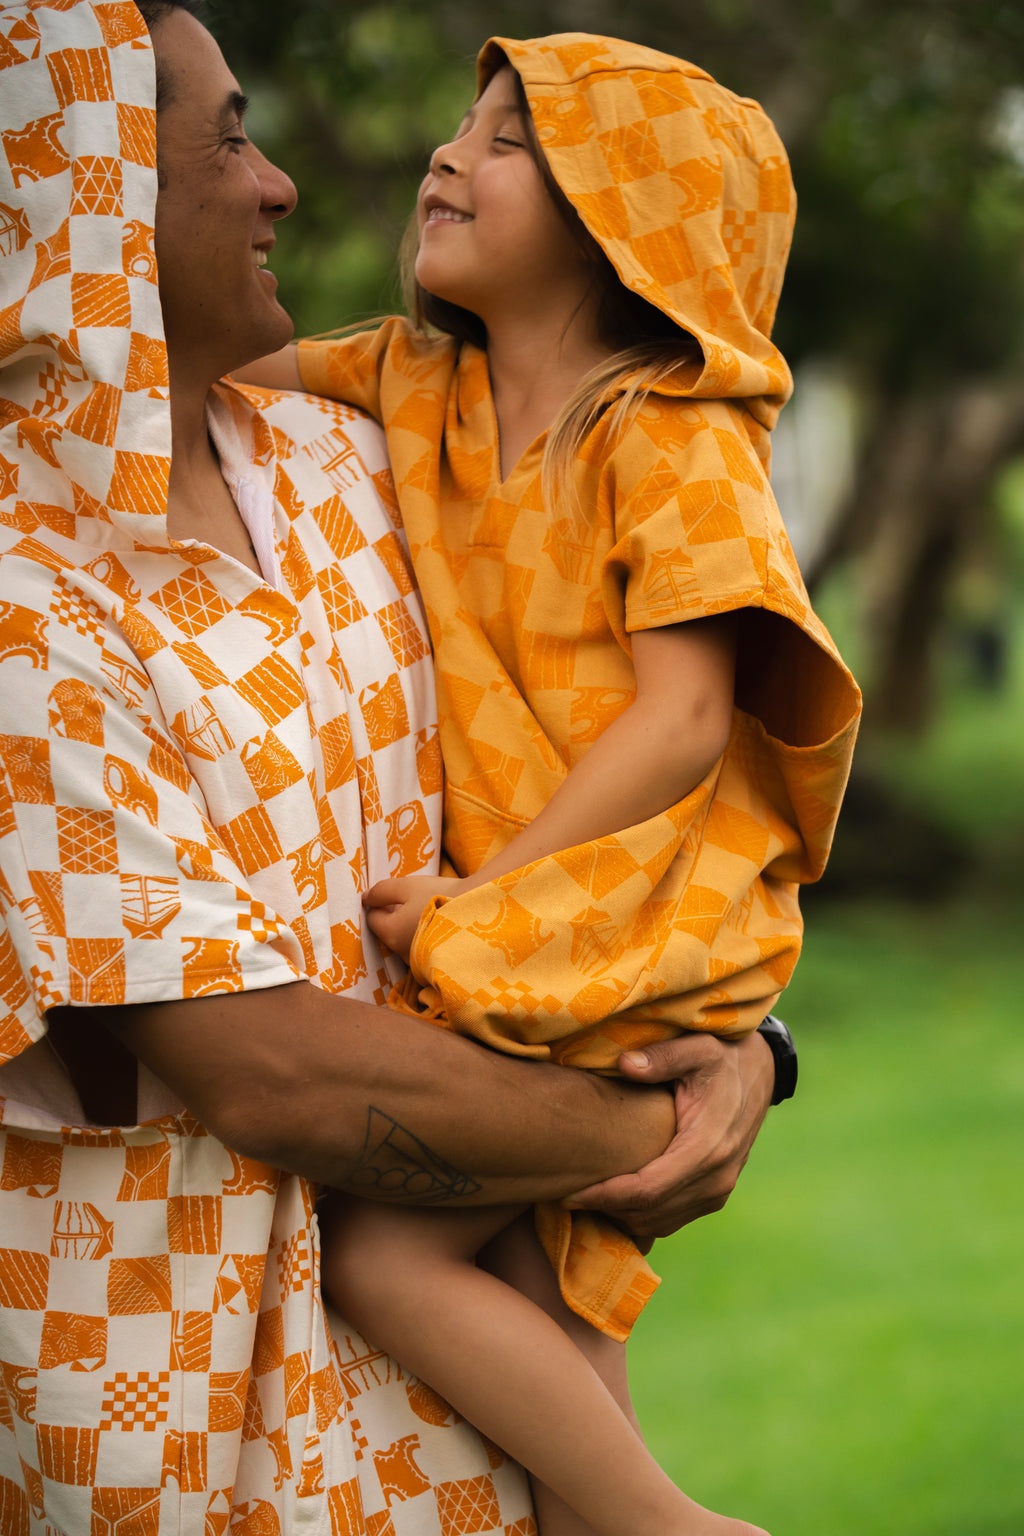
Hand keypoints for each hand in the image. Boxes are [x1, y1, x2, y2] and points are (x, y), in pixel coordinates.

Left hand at [363, 874, 468, 961]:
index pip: (372, 918)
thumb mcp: (406, 886)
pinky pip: (419, 949)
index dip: (380, 903)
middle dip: (394, 916)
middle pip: (388, 931)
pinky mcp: (433, 963)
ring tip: (429, 912)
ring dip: (409, 928)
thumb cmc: (439, 895)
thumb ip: (381, 891)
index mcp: (390, 932)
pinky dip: (423, 938)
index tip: (396, 894)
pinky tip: (437, 925)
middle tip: (415, 901)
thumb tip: (365, 898)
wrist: (478, 912)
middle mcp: (399, 951)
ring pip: (404, 940)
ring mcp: (417, 961)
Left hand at [564, 1030, 774, 1247]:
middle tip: (566, 1194)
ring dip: (621, 1215)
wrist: (758, 1074)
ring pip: (659, 1223)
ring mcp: (718, 1191)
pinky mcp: (715, 1195)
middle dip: (606, 1208)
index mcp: (708, 1147)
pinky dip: (640, 1215)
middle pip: (650, 1213)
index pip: (648, 1190)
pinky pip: (671, 1219)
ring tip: (586, 1194)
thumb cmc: (721, 1057)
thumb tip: (624, 1064)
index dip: (606, 1196)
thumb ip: (662, 1056)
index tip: (570, 1193)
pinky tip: (614, 1195)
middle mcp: (717, 1178)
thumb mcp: (696, 1046)